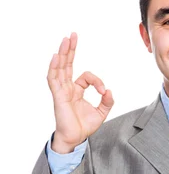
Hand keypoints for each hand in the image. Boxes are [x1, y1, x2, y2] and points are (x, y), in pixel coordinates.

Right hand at [47, 33, 113, 151]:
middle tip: (72, 35)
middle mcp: (67, 88)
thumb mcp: (101, 113)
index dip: (97, 81)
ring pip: (60, 68)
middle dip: (70, 49)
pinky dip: (54, 67)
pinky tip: (57, 57)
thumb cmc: (84, 127)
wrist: (75, 139)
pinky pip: (53, 79)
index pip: (86, 76)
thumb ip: (107, 102)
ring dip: (63, 53)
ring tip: (65, 40)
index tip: (104, 91)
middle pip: (67, 64)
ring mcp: (61, 91)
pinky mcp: (57, 96)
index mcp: (76, 90)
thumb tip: (109, 91)